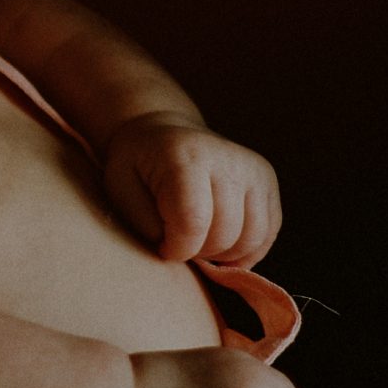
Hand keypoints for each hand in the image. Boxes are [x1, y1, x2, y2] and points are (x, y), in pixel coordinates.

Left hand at [100, 114, 279, 264]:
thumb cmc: (137, 166)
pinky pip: (267, 234)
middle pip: (224, 234)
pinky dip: (245, 250)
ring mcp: (253, 169)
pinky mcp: (267, 182)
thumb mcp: (120, 189)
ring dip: (223, 254)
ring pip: (251, 239)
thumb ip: (145, 223)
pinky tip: (221, 244)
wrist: (163, 133)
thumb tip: (177, 250)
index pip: (193, 222)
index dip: (178, 249)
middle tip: (179, 242)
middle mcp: (227, 159)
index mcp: (186, 157)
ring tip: (198, 241)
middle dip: (198, 252)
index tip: (163, 248)